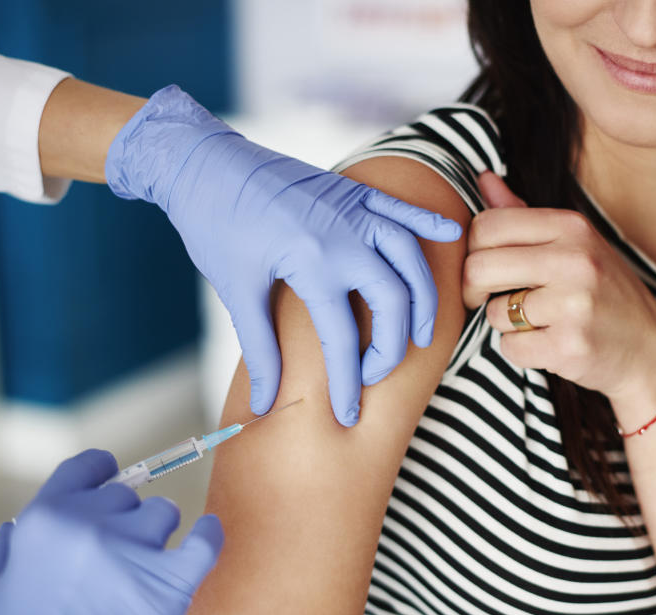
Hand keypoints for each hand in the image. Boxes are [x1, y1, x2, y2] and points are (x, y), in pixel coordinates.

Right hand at [0, 449, 223, 614]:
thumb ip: (5, 553)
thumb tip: (17, 526)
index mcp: (45, 520)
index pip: (86, 469)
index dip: (100, 474)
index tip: (110, 480)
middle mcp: (91, 525)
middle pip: (126, 496)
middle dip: (122, 520)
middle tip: (114, 557)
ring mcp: (134, 551)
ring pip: (163, 514)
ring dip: (156, 534)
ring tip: (142, 567)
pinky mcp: (171, 584)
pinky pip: (205, 541)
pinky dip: (209, 535)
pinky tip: (207, 533)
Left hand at [106, 86, 461, 425]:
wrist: (204, 161)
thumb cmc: (214, 223)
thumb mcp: (236, 289)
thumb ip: (260, 348)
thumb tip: (266, 402)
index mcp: (313, 262)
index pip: (342, 338)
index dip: (347, 383)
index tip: (347, 414)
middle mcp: (345, 235)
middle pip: (393, 300)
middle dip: (394, 345)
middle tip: (379, 373)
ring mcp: (354, 209)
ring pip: (410, 258)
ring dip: (424, 297)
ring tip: (425, 332)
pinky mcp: (352, 191)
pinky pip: (402, 209)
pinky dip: (428, 224)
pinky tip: (452, 236)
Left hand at [463, 172, 655, 414]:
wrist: (649, 350)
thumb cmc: (603, 293)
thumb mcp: (574, 243)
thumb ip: (522, 213)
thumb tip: (482, 177)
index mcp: (572, 226)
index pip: (488, 224)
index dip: (472, 250)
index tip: (483, 266)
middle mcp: (575, 260)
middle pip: (479, 267)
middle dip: (474, 288)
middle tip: (487, 298)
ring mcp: (574, 304)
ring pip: (494, 312)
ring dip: (506, 323)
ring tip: (539, 321)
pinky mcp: (569, 345)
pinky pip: (510, 347)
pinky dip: (521, 351)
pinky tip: (549, 343)